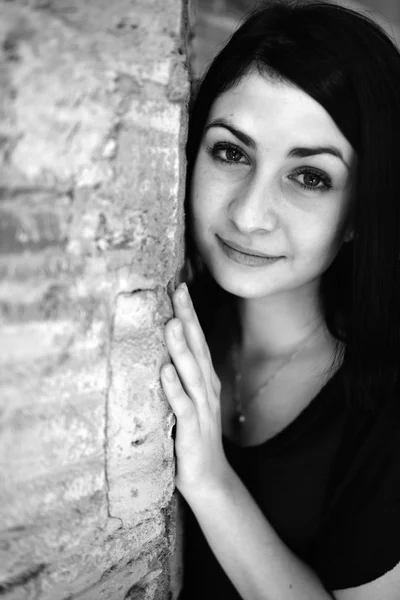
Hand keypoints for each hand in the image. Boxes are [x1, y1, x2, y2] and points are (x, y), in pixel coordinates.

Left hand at [161, 283, 229, 499]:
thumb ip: (179, 378)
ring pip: (192, 373)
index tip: (180, 288)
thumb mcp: (187, 402)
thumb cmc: (193, 438)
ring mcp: (202, 408)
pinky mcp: (193, 430)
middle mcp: (206, 389)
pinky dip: (174, 388)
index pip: (198, 341)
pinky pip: (183, 406)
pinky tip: (165, 371)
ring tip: (172, 323)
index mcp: (204, 381)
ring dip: (182, 348)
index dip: (191, 315)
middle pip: (198, 348)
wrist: (209, 479)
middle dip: (189, 319)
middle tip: (179, 292)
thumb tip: (159, 351)